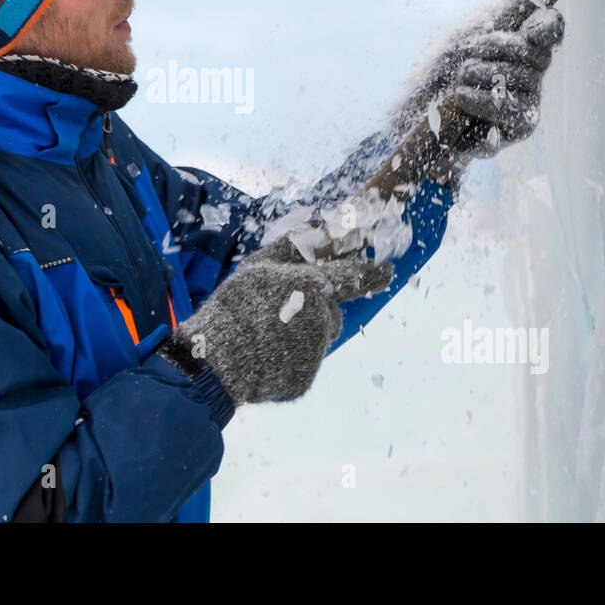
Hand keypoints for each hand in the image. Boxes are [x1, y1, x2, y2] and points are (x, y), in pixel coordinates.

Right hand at [158, 234, 394, 405]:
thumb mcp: (257, 267)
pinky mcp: (304, 380)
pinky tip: (261, 356)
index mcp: (312, 287)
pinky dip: (287, 361)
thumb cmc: (234, 307)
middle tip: (281, 314)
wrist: (216, 362)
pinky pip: (302, 366)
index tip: (387, 271)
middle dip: (316, 312)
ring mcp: (315, 353)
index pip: (353, 277)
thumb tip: (316, 223)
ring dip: (301, 336)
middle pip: (331, 314)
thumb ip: (291, 246)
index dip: (373, 273)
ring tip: (265, 336)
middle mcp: (321, 320)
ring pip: (317, 340)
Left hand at [389, 0, 564, 167]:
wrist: (420, 108)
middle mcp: (533, 73)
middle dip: (490, 51)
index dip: (546, 26)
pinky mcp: (517, 129)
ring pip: (517, 80)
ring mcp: (528, 102)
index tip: (530, 29)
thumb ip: (505, 12)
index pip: (551, 28)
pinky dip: (478, 102)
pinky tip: (463, 103)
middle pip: (532, 53)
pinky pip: (506, 111)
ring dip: (477, 77)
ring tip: (459, 84)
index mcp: (525, 44)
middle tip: (465, 61)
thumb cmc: (445, 66)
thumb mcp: (471, 31)